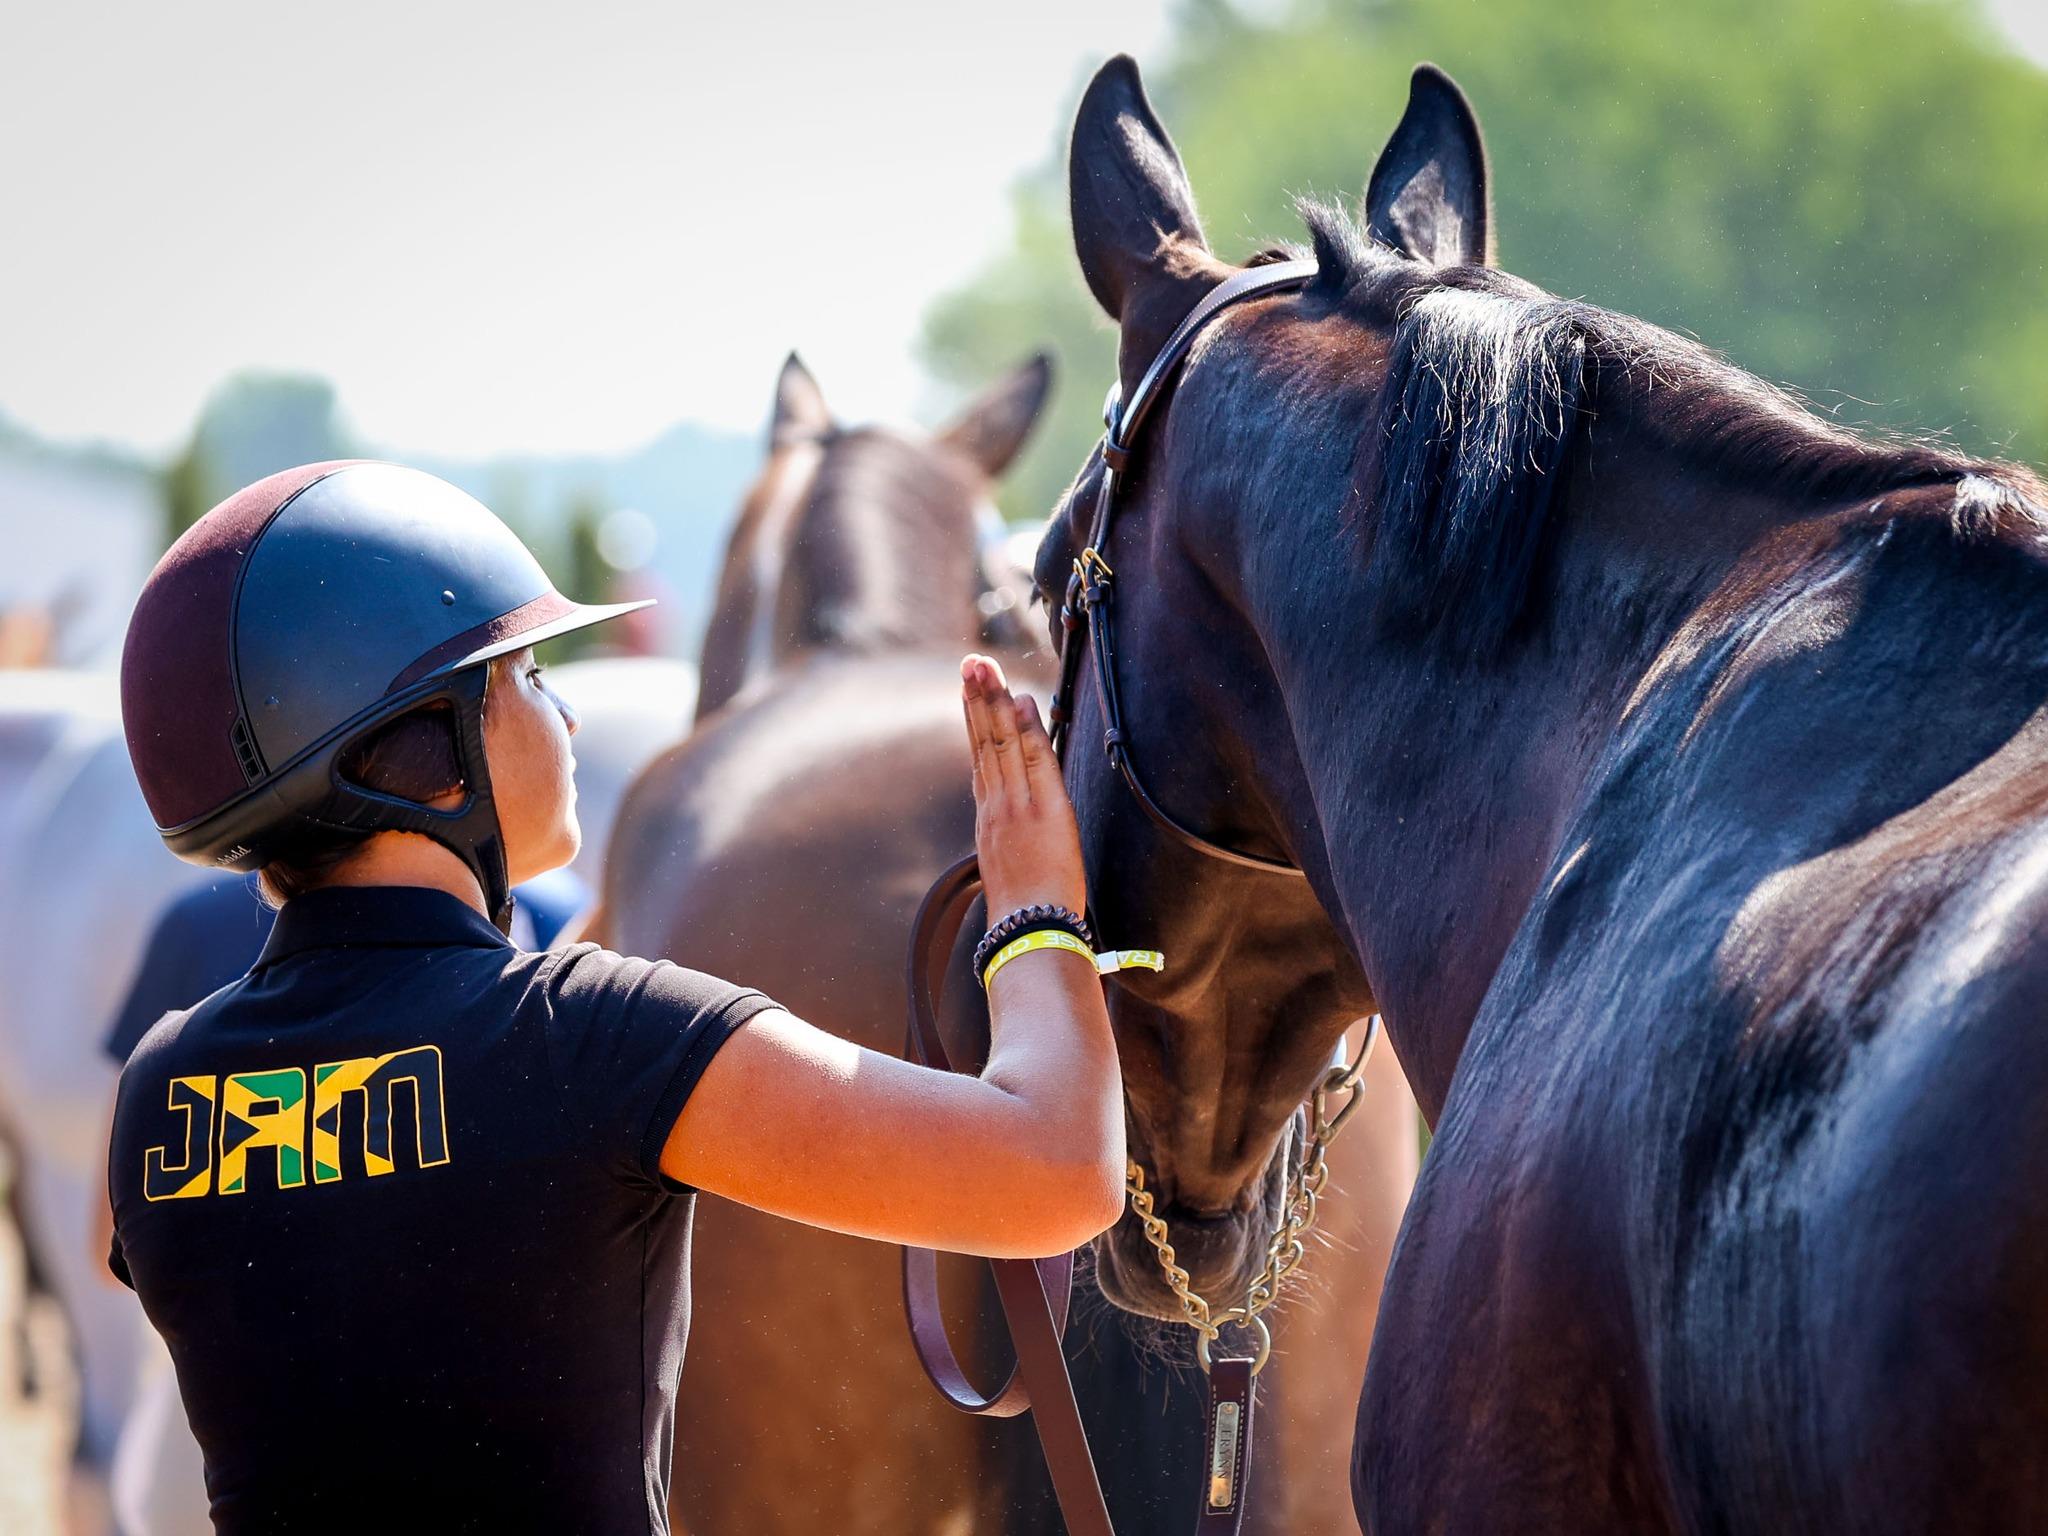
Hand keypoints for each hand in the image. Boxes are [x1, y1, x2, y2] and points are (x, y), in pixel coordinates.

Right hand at [960, 653, 1086, 917]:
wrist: (1030, 932)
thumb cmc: (1026, 910)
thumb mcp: (1010, 867)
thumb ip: (1008, 836)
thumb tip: (1009, 819)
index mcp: (989, 819)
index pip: (980, 758)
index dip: (974, 721)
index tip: (971, 689)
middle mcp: (997, 806)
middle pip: (984, 742)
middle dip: (977, 699)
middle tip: (971, 663)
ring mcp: (1017, 806)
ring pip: (1001, 744)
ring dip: (995, 703)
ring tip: (986, 668)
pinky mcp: (1043, 811)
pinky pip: (1033, 762)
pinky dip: (1026, 730)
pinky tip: (1021, 702)